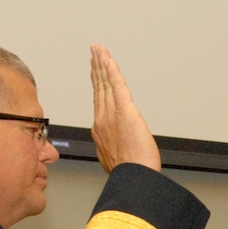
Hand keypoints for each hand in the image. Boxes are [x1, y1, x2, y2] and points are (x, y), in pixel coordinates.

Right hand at [90, 44, 161, 172]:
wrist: (133, 179)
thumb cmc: (130, 175)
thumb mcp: (117, 161)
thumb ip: (115, 150)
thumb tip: (121, 151)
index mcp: (101, 131)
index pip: (99, 102)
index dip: (96, 85)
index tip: (94, 73)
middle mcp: (102, 120)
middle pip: (99, 89)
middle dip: (96, 69)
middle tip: (94, 54)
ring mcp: (111, 115)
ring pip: (105, 84)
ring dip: (102, 64)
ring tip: (98, 50)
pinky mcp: (124, 111)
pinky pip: (116, 85)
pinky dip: (111, 70)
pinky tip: (108, 58)